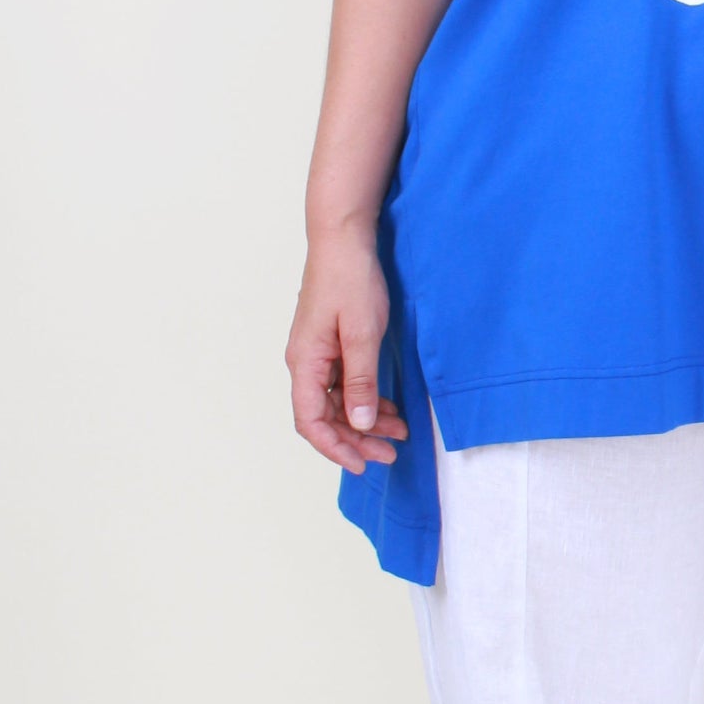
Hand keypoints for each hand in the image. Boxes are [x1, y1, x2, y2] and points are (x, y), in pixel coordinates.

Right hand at [286, 230, 408, 473]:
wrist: (344, 239)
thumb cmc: (350, 279)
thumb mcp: (362, 333)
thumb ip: (361, 381)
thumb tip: (359, 424)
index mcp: (305, 362)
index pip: (310, 421)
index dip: (335, 448)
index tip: (362, 464)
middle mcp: (305, 363)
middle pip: (324, 417)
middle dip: (356, 440)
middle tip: (390, 455)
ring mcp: (318, 354)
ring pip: (337, 402)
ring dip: (364, 421)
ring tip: (398, 432)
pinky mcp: (331, 345)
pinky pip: (344, 384)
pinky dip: (366, 399)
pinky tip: (388, 408)